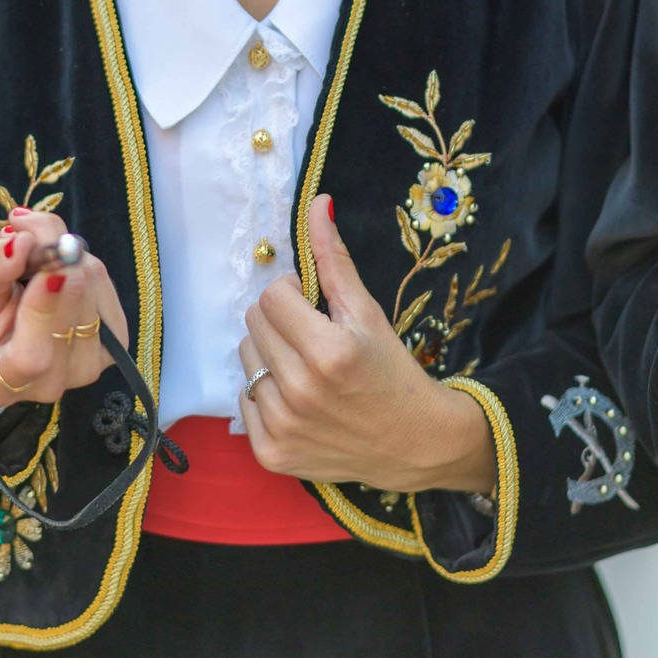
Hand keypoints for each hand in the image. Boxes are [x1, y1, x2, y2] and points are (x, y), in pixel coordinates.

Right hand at [0, 208, 129, 410]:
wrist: (10, 341)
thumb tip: (20, 242)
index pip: (32, 356)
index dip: (43, 311)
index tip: (48, 270)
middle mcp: (50, 384)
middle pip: (72, 315)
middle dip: (54, 259)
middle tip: (27, 230)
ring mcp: (88, 367)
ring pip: (91, 291)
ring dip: (67, 257)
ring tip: (37, 252)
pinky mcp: (115, 344)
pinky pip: (106, 288)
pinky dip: (83, 264)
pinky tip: (60, 265)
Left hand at [238, 194, 495, 494]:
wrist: (414, 443)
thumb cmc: (392, 371)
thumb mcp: (367, 312)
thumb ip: (334, 258)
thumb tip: (317, 203)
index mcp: (328, 352)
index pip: (272, 295)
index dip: (293, 294)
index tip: (315, 309)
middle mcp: (301, 392)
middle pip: (253, 323)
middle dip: (279, 321)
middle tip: (312, 337)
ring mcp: (283, 427)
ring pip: (246, 359)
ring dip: (270, 355)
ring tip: (305, 368)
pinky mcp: (272, 454)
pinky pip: (244, 401)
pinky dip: (265, 395)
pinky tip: (298, 400)